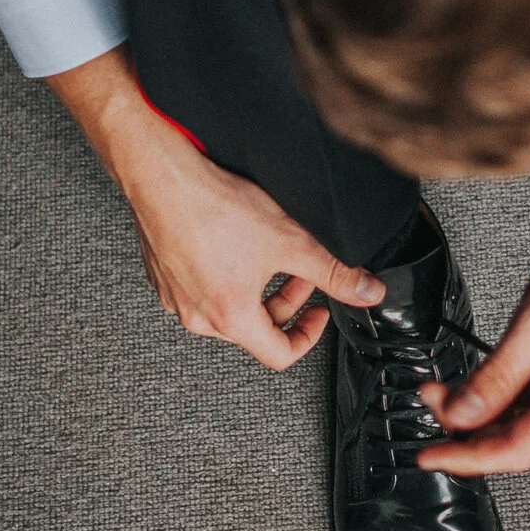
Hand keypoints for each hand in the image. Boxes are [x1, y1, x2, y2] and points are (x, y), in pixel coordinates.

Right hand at [46, 48, 383, 369]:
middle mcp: (198, 317)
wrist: (162, 175)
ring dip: (256, 288)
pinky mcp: (161, 275)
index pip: (280, 355)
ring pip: (227, 307)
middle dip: (286, 302)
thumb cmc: (215, 208)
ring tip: (270, 253)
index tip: (319, 312)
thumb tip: (368, 291)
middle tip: (302, 273)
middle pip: (255, 329)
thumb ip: (335, 272)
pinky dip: (224, 275)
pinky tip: (233, 241)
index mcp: (231, 320)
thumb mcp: (291, 242)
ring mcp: (175, 297)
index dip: (309, 336)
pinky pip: (200, 288)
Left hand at [418, 110, 529, 474]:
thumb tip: (460, 414)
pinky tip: (481, 386)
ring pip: (522, 431)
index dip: (463, 457)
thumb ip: (496, 377)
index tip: (427, 454)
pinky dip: (502, 404)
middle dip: (466, 431)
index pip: (513, 452)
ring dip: (482, 418)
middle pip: (515, 446)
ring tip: (448, 389)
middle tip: (431, 398)